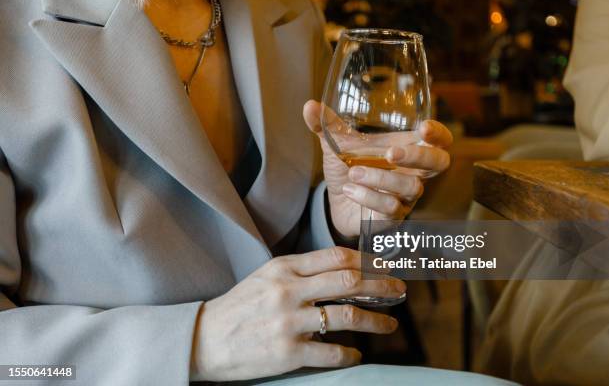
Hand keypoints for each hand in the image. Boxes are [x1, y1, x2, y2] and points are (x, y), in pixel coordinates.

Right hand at [190, 247, 404, 380]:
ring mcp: (288, 322)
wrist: (205, 338)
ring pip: (346, 316)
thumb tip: (341, 271)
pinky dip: (349, 354)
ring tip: (389, 324)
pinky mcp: (286, 353)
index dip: (367, 260)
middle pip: (348, 281)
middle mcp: (288, 291)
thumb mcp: (266, 277)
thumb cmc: (239, 306)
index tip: (384, 265)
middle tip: (398, 290)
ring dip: (375, 320)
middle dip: (381, 284)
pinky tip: (357, 354)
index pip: (335, 256)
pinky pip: (330, 352)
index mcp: (284, 268)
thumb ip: (300, 272)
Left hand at [303, 100, 452, 237]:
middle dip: (418, 156)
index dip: (439, 134)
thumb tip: (309, 106)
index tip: (425, 127)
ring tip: (353, 172)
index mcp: (407, 149)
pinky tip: (349, 189)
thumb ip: (326, 125)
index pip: (440, 141)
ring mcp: (406, 197)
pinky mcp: (394, 217)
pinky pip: (391, 208)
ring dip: (382, 178)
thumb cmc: (348, 167)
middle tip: (391, 153)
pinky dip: (368, 197)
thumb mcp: (337, 144)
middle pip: (439, 163)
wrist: (336, 201)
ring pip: (412, 187)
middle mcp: (413, 172)